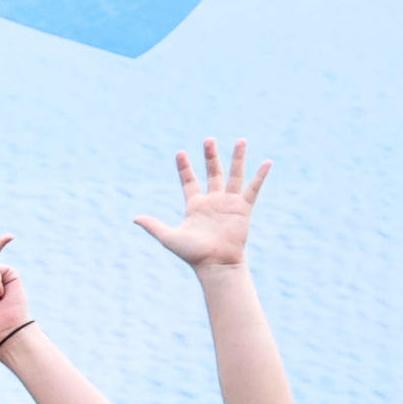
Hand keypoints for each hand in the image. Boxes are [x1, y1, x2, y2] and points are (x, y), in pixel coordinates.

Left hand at [136, 140, 265, 271]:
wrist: (216, 264)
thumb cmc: (193, 254)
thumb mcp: (169, 237)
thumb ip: (153, 226)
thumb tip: (135, 218)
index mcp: (195, 206)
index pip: (189, 181)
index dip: (185, 168)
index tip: (180, 152)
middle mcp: (213, 201)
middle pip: (212, 173)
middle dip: (211, 156)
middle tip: (209, 140)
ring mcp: (229, 203)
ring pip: (234, 175)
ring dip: (238, 158)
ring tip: (241, 140)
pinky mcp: (243, 208)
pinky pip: (253, 188)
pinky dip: (260, 176)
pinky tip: (267, 162)